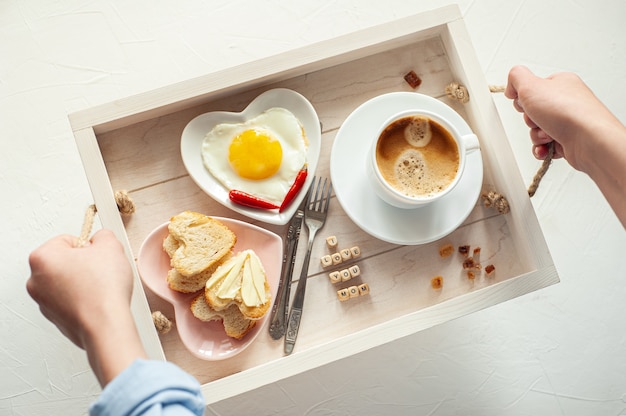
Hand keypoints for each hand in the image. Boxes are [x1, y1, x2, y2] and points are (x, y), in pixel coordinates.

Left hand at [27, 229, 145, 385]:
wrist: (105, 325)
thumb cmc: (102, 289)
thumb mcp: (110, 246)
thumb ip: (103, 235)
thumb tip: (101, 239)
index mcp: (41, 258)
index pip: (67, 240)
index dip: (88, 246)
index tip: (98, 256)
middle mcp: (35, 280)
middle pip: (64, 261)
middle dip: (84, 264)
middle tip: (101, 271)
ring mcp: (42, 302)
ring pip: (67, 281)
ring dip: (83, 281)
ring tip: (101, 288)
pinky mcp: (54, 318)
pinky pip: (70, 300)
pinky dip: (83, 298)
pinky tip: (97, 301)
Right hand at [505, 65, 621, 172]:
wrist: (589, 140)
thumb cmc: (567, 112)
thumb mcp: (531, 85)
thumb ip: (516, 78)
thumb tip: (511, 86)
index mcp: (561, 83)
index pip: (532, 88)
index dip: (523, 98)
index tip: (525, 102)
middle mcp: (566, 101)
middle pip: (533, 111)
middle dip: (530, 120)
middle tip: (538, 119)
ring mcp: (569, 121)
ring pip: (538, 130)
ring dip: (536, 135)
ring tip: (547, 135)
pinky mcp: (569, 140)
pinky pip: (546, 145)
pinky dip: (542, 148)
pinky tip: (546, 148)